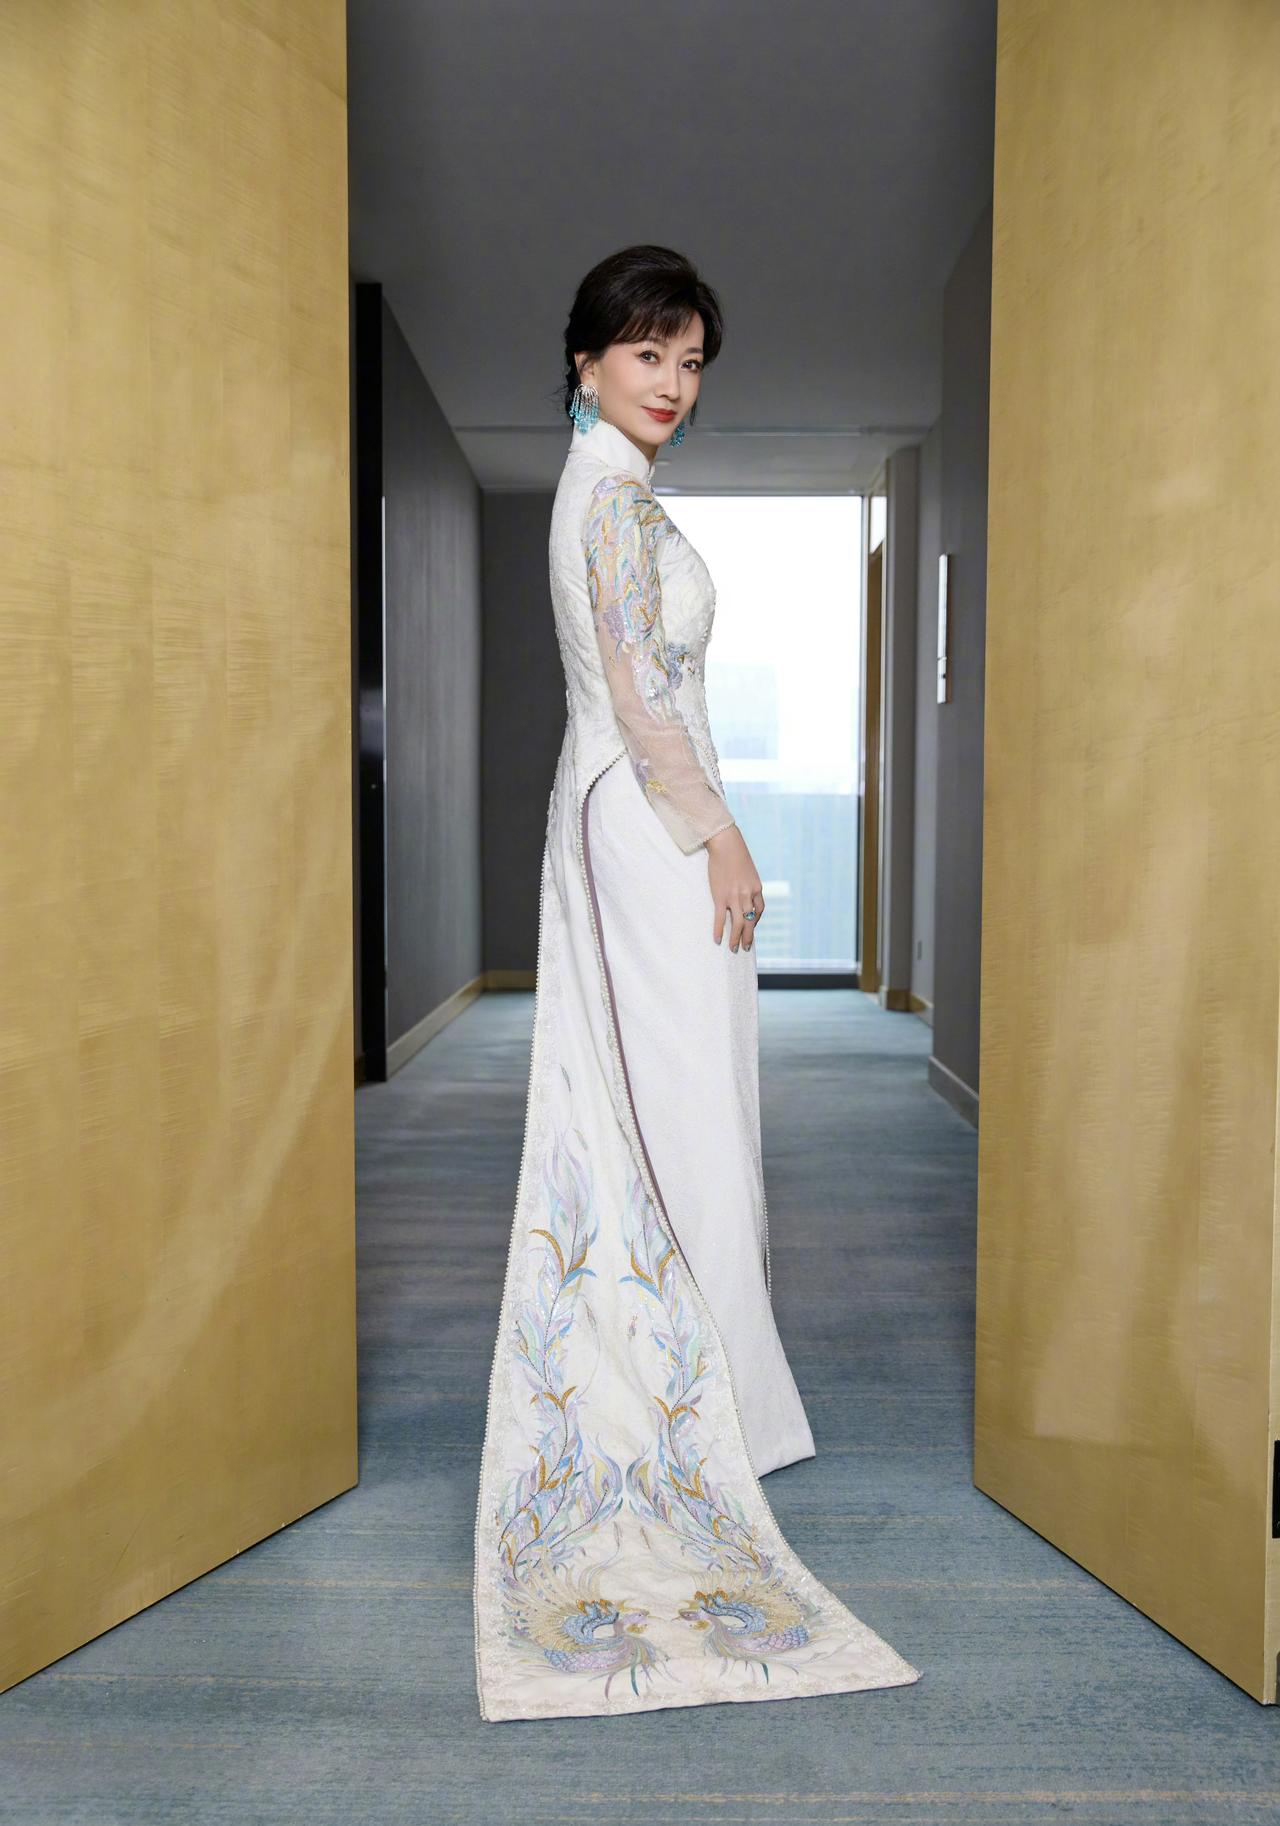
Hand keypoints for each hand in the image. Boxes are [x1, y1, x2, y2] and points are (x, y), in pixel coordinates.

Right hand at [706, 825, 763, 950]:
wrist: (726, 845)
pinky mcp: (720, 896)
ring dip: (735, 939)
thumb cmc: (736, 855)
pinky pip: (720, 918)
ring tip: (733, 948)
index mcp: (756, 888)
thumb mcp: (748, 870)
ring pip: (737, 924)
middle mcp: (747, 895)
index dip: (756, 921)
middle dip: (748, 937)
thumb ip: (748, 883)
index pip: (759, 910)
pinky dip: (719, 930)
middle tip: (745, 947)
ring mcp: (734, 897)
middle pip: (750, 922)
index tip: (750, 926)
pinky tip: (717, 939)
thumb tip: (743, 893)